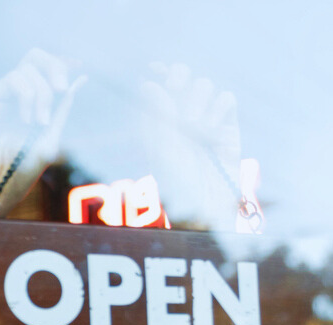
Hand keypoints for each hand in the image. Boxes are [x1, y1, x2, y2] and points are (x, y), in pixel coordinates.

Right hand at [0, 49, 84, 217]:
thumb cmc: (16, 176)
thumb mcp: (48, 141)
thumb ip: (60, 112)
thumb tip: (79, 80)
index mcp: (29, 108)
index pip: (45, 71)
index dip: (61, 64)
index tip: (79, 68)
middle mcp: (12, 100)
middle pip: (35, 58)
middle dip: (55, 68)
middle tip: (61, 88)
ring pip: (27, 69)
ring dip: (41, 94)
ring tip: (38, 122)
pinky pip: (13, 79)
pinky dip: (27, 96)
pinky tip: (27, 120)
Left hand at [140, 63, 241, 228]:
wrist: (206, 204)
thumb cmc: (178, 185)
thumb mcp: (164, 150)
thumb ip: (159, 117)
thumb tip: (149, 84)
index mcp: (158, 123)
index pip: (158, 87)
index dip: (159, 73)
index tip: (157, 68)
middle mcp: (180, 118)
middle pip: (182, 78)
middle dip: (180, 77)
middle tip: (177, 83)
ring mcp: (204, 119)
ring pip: (204, 85)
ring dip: (198, 101)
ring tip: (195, 129)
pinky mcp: (226, 124)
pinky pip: (226, 98)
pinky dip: (219, 109)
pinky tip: (211, 133)